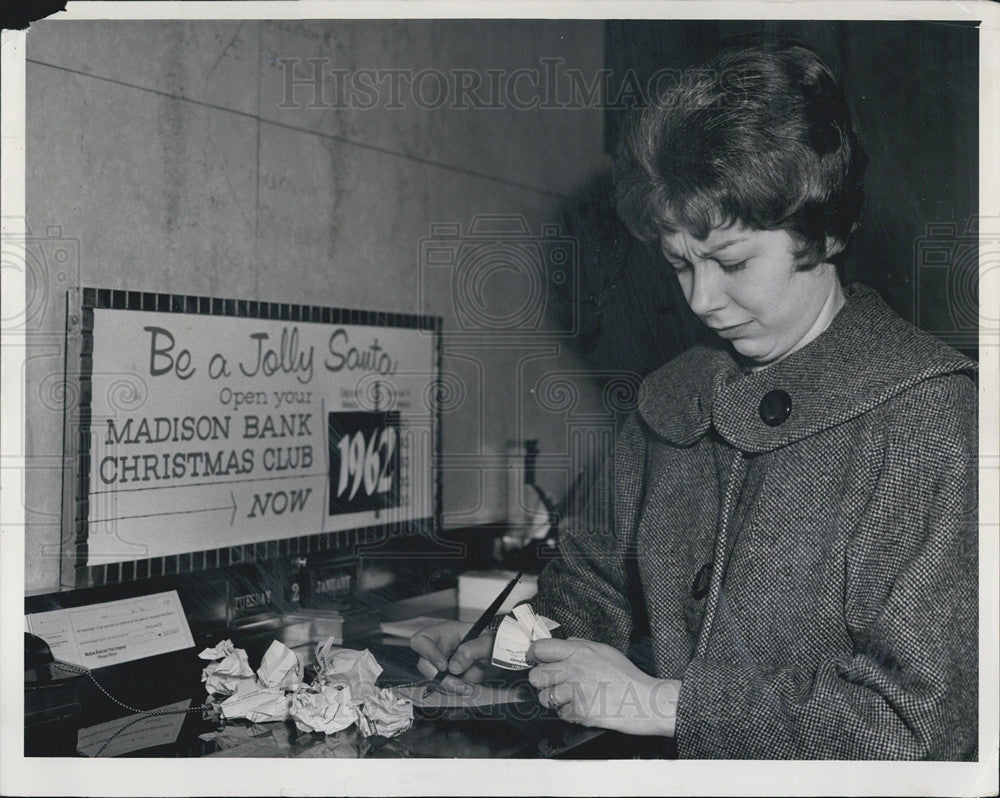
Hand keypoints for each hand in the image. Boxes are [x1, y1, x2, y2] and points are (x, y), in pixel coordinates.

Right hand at [409, 620, 497, 694]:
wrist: (501, 657)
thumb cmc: (493, 643)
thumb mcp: (487, 642)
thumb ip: (472, 650)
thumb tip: (454, 666)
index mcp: (445, 632)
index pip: (421, 640)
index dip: (428, 653)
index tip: (444, 666)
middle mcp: (440, 648)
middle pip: (423, 664)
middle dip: (439, 677)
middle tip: (458, 683)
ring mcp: (443, 664)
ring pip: (432, 679)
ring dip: (449, 687)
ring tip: (469, 687)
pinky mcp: (448, 678)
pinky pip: (442, 687)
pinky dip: (454, 691)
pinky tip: (468, 688)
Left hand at [527, 637, 679, 735]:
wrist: (645, 701)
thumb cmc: (627, 677)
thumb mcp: (605, 650)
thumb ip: (582, 644)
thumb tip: (565, 641)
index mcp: (580, 652)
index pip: (542, 649)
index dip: (533, 655)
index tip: (533, 659)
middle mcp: (574, 669)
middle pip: (536, 676)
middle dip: (541, 681)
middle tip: (551, 683)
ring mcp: (575, 691)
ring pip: (545, 698)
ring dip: (555, 700)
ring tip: (570, 698)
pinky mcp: (579, 712)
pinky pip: (561, 714)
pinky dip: (569, 714)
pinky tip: (583, 707)